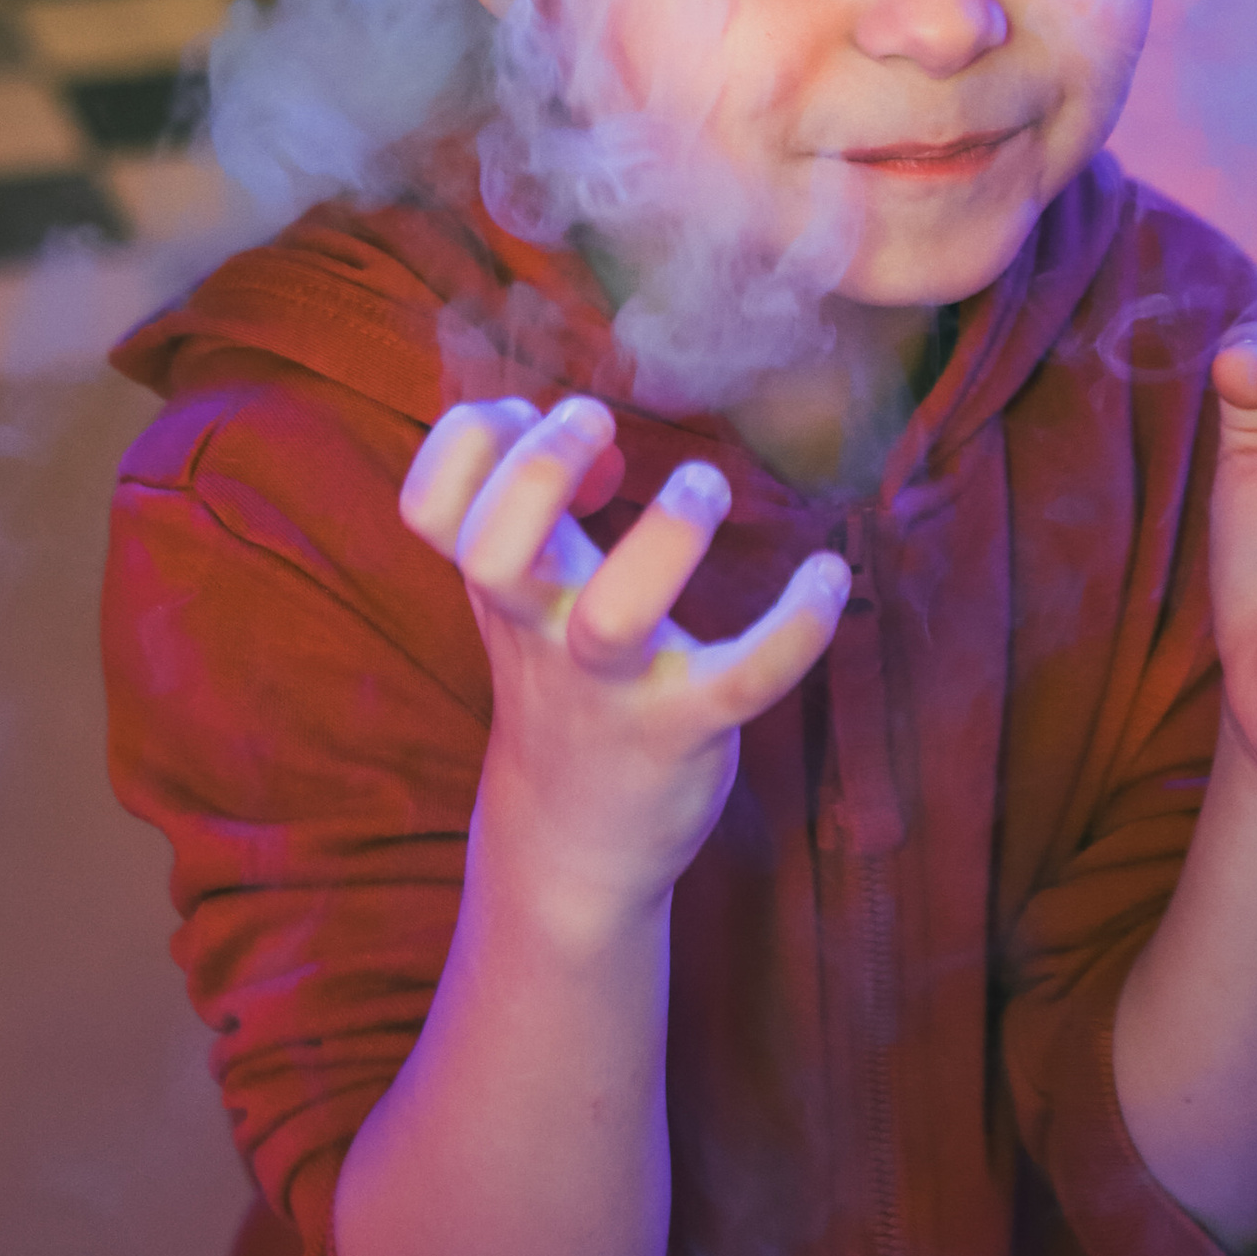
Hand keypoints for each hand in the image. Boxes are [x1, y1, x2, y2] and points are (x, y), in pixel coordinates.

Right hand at [401, 396, 846, 943]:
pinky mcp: (686, 726)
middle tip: (600, 424)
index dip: (463, 442)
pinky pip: (743, 679)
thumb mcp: (521, 596)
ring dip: (666, 534)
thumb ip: (532, 508)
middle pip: (494, 548)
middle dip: (541, 465)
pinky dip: (794, 627)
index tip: (524, 418)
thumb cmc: (555, 680)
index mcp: (501, 586)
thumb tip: (591, 437)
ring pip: (613, 615)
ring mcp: (611, 685)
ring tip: (702, 488)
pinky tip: (827, 576)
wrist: (574, 837)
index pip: (429, 507)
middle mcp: (541, 628)